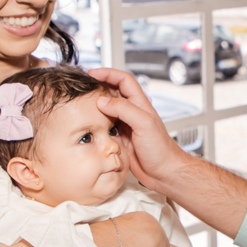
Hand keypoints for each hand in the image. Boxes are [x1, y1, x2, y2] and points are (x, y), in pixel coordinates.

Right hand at [91, 68, 185, 189]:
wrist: (164, 172)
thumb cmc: (161, 149)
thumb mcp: (144, 124)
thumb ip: (124, 110)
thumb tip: (103, 101)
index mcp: (140, 104)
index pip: (123, 80)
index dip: (108, 73)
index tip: (92, 73)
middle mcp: (132, 112)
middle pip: (113, 91)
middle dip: (98, 86)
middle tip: (82, 87)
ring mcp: (126, 125)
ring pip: (107, 108)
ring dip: (95, 104)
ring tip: (81, 102)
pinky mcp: (120, 138)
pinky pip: (105, 125)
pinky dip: (95, 122)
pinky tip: (88, 124)